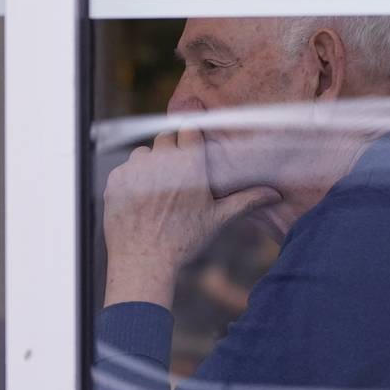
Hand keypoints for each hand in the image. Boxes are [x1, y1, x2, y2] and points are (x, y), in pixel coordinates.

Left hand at [103, 128, 279, 308]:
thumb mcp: (217, 219)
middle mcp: (160, 160)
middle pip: (166, 139)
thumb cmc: (184, 242)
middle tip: (177, 179)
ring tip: (158, 194)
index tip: (192, 149)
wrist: (143, 262)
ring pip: (144, 153)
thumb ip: (246, 200)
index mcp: (189, 163)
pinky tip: (141, 203)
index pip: (190, 128)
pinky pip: (125, 169)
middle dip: (171, 153)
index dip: (190, 138)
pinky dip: (132, 180)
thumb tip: (274, 194)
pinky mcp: (115, 180)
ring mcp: (134, 169)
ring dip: (150, 165)